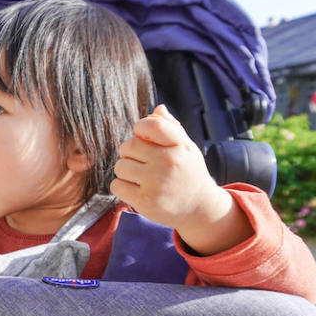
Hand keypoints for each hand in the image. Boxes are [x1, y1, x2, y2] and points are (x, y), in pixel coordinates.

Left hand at [110, 104, 251, 254]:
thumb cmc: (188, 172)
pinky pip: (116, 185)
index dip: (140, 127)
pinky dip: (122, 187)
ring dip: (125, 171)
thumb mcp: (186, 148)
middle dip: (129, 152)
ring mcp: (156, 183)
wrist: (198, 207)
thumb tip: (158, 109)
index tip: (142, 135)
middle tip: (141, 161)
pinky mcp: (144, 201)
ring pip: (120, 166)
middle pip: (128, 146)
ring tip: (141, 177)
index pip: (152, 125)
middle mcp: (168, 162)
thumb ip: (171, 128)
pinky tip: (136, 189)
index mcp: (179, 146)